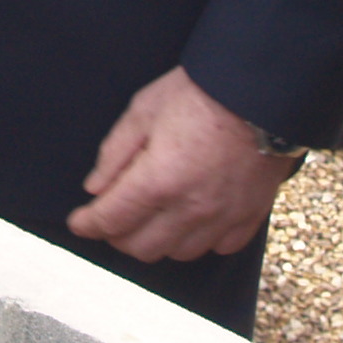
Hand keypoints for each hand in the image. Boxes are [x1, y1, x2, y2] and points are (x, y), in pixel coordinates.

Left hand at [68, 64, 295, 264]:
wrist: (263, 90)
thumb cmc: (202, 92)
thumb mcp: (144, 109)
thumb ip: (115, 152)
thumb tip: (95, 188)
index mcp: (159, 179)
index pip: (111, 219)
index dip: (87, 224)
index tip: (79, 222)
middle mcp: (191, 207)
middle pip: (141, 248)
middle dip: (118, 235)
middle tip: (113, 216)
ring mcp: (224, 216)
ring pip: (179, 253)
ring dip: (158, 239)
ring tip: (152, 216)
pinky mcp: (250, 215)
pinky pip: (218, 247)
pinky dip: (201, 239)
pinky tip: (192, 219)